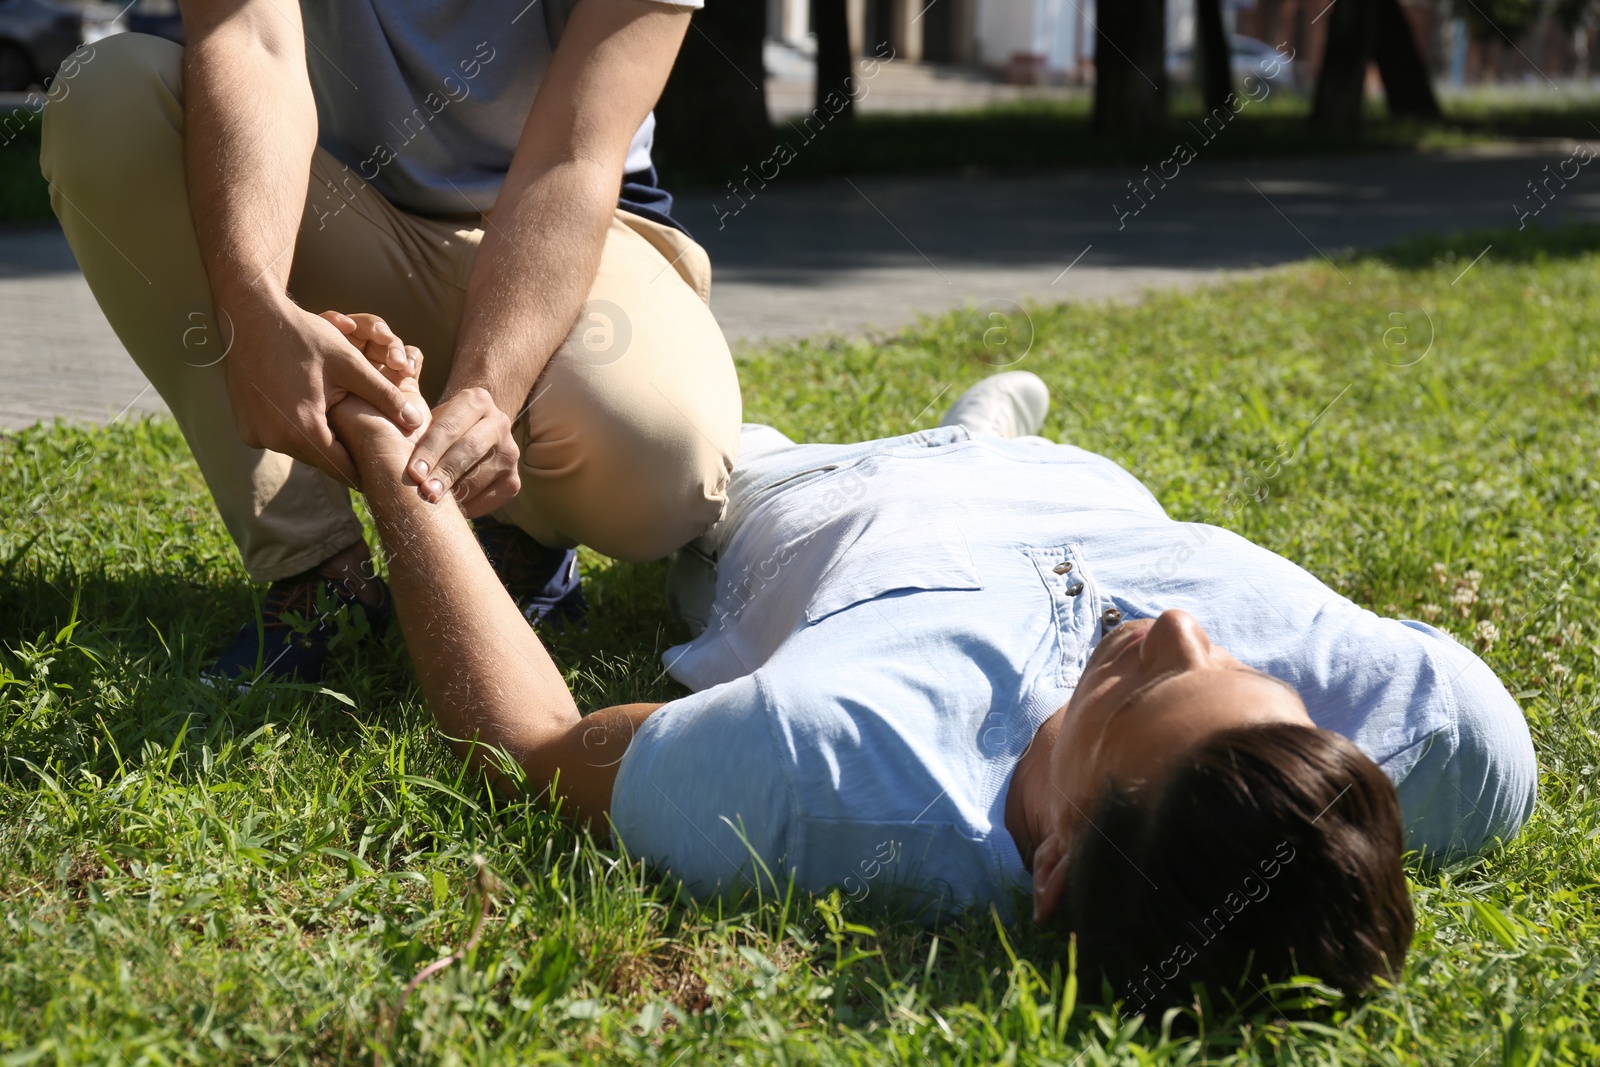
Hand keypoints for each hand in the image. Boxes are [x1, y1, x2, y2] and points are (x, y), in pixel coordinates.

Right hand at [222, 300, 425, 485]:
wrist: (251, 317)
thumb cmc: (305, 337)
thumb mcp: (350, 364)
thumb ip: (385, 396)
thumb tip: (417, 422)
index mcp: (304, 429)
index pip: (342, 468)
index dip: (364, 466)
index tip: (380, 464)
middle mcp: (276, 440)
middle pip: (321, 461)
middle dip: (342, 452)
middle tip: (365, 445)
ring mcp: (257, 436)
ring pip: (301, 450)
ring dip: (319, 441)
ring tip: (340, 424)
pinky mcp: (246, 429)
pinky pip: (280, 439)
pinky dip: (296, 431)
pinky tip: (309, 411)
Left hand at [404, 387, 521, 517]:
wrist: (470, 435)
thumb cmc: (436, 430)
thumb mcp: (427, 417)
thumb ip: (409, 423)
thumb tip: (370, 429)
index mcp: (476, 400)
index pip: (451, 427)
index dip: (430, 451)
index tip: (413, 473)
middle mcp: (499, 422)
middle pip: (469, 451)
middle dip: (444, 474)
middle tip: (424, 492)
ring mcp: (510, 452)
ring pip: (480, 477)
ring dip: (455, 493)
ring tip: (432, 505)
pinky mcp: (514, 480)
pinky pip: (491, 498)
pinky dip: (469, 506)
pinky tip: (451, 508)